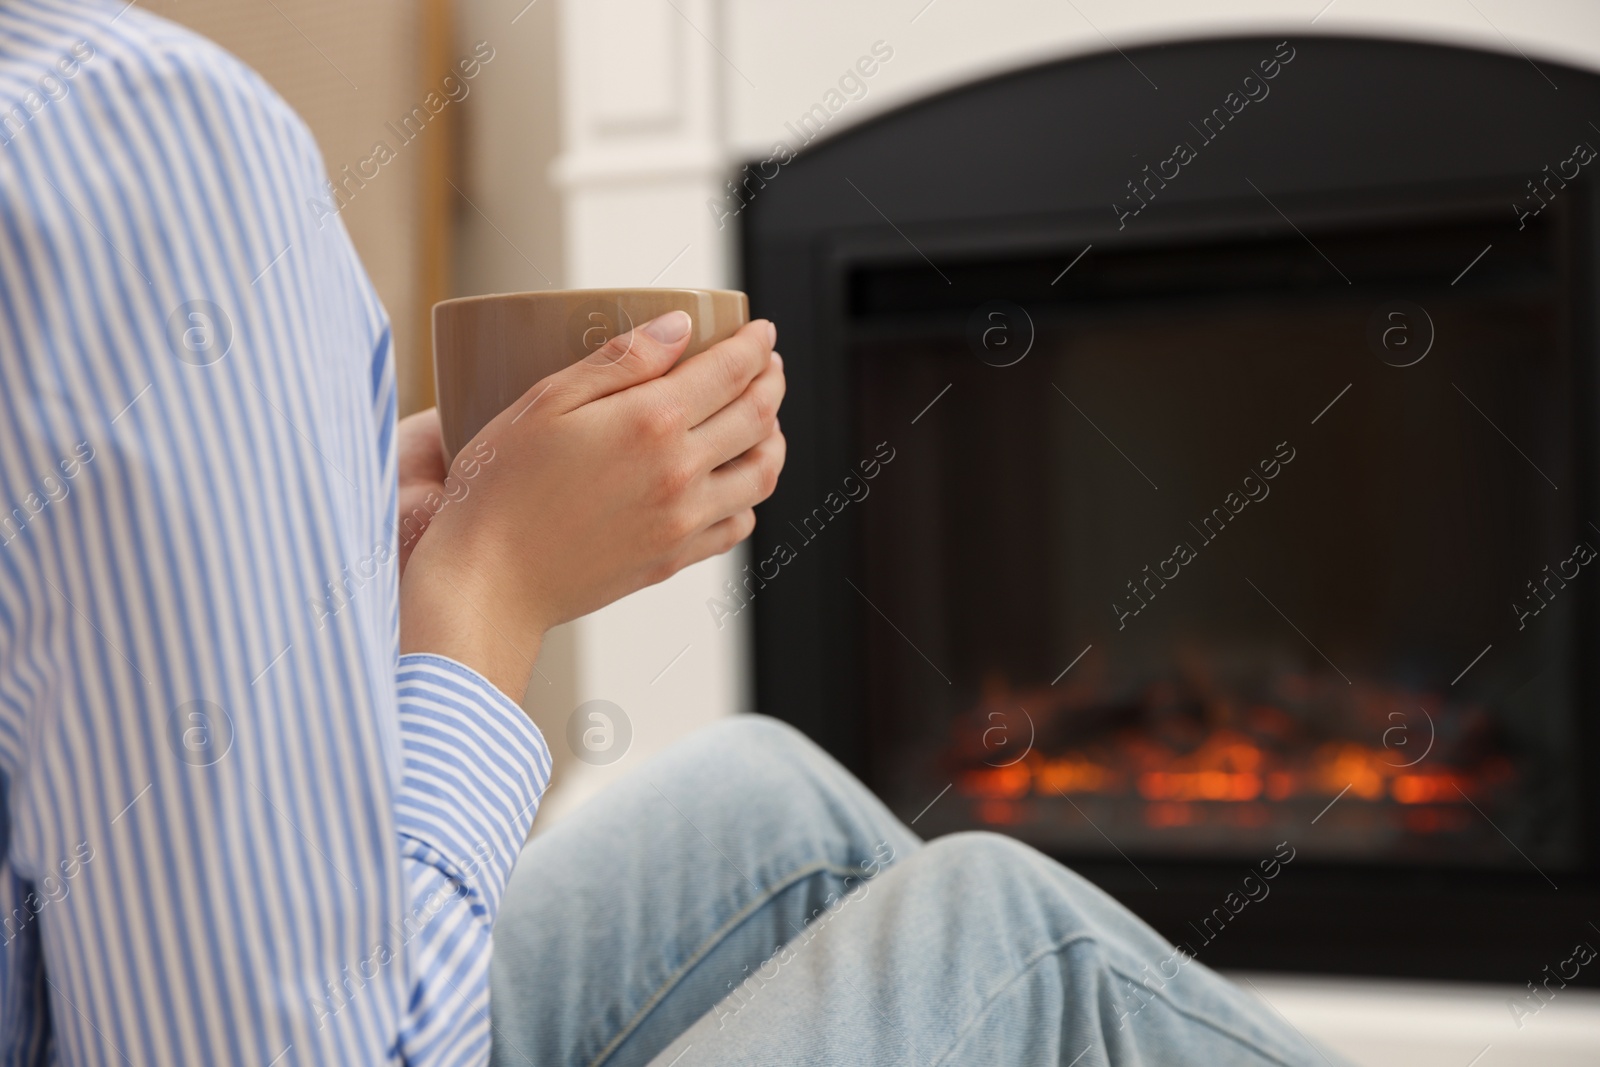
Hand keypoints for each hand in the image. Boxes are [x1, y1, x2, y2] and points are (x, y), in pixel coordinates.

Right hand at [399, 311, 785, 697]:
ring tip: (764, 420)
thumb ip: (620, 359)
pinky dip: (749, 495)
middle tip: (766, 367)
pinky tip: (733, 481)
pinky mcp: (674, 559)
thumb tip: (680, 327)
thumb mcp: (546, 401)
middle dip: (770, 383)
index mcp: (652, 422)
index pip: (731, 371)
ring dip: (773, 439)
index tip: (762, 332)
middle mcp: (681, 471)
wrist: (489, 582)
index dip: (754, 346)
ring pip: (761, 474)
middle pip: (757, 418)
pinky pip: (737, 524)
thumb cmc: (500, 488)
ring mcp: (683, 520)